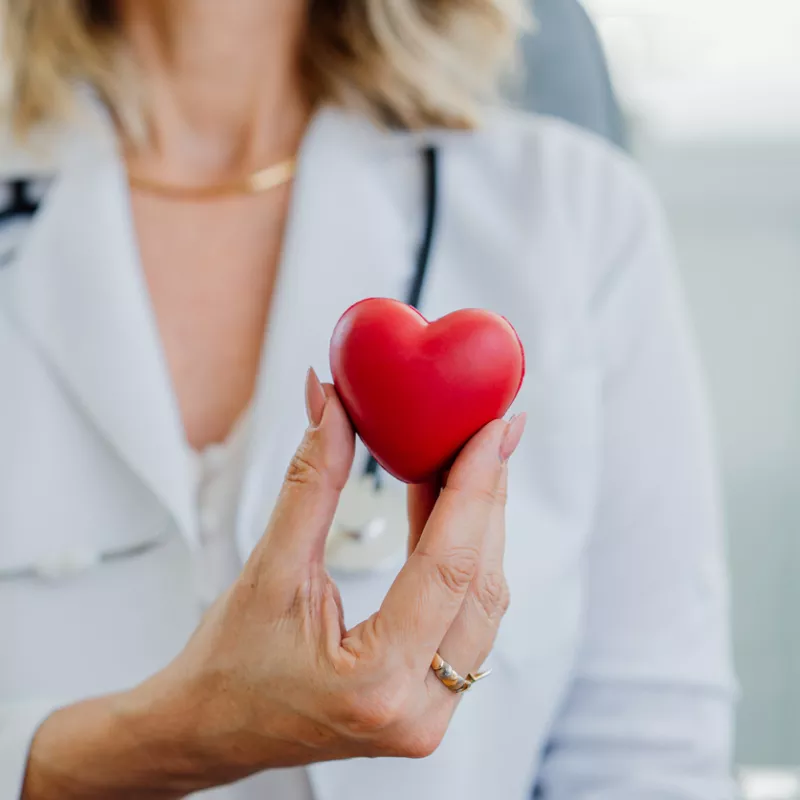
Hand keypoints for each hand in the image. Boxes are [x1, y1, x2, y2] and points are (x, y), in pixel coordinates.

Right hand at [23, 369, 524, 797]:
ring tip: (471, 462)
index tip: (493, 430)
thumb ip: (310, 483)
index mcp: (374, 683)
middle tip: (493, 432)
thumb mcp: (268, 569)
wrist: (210, 731)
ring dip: (481, 527)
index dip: (475, 487)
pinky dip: (463, 559)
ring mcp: (429, 714)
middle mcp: (417, 710)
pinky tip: (449, 510)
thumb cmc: (228, 665)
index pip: (448, 566)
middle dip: (489, 497)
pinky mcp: (429, 702)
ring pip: (483, 602)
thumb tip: (330, 406)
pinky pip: (467, 619)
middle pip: (480, 582)